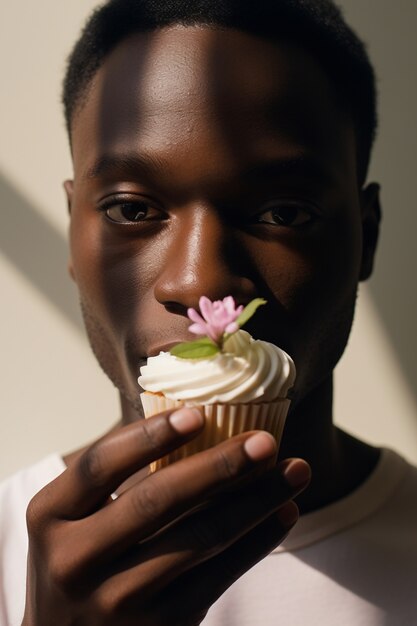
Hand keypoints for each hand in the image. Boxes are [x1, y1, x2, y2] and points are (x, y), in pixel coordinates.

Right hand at [22, 408, 309, 625]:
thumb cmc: (80, 561)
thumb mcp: (74, 520)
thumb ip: (119, 480)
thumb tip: (200, 425)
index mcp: (50, 516)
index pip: (100, 465)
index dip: (150, 436)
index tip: (199, 412)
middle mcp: (75, 560)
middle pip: (157, 501)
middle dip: (219, 467)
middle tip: (266, 441)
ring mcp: (117, 600)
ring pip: (200, 538)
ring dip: (256, 500)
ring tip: (295, 470)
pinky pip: (220, 576)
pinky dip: (258, 541)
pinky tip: (283, 512)